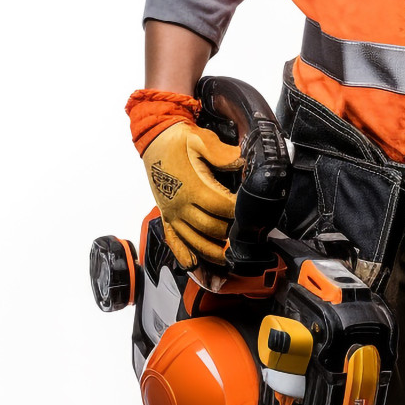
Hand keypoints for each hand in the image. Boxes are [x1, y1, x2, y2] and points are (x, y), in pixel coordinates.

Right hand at [140, 121, 243, 267]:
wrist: (154, 140)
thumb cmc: (178, 140)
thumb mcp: (201, 140)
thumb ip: (222, 153)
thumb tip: (242, 160)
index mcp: (192, 186)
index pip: (221, 206)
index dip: (237, 212)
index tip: (250, 214)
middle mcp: (181, 204)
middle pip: (209, 227)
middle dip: (228, 233)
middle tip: (244, 237)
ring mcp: (172, 212)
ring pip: (193, 240)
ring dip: (211, 250)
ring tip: (227, 257)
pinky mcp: (165, 215)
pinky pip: (173, 240)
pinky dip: (183, 254)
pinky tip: (192, 264)